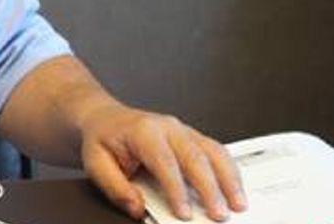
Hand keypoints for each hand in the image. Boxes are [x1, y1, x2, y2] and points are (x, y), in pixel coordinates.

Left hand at [79, 104, 246, 220]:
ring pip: (213, 151)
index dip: (176, 189)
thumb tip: (137, 208)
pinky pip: (217, 151)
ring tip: (238, 204)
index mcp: (143, 132)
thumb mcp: (96, 164)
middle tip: (219, 214)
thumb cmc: (103, 140)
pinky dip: (230, 171)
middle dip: (210, 188)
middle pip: (195, 156)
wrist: (105, 118)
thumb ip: (115, 188)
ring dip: (229, 178)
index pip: (164, 162)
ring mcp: (183, 130)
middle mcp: (167, 127)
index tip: (184, 213)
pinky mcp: (193, 137)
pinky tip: (235, 188)